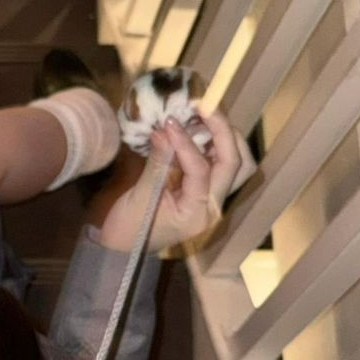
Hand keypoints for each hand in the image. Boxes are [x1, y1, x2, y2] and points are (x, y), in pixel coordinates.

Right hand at [96, 110, 243, 253]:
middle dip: (223, 132)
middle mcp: (213, 207)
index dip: (187, 141)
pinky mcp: (205, 193)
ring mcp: (212, 201)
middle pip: (236, 164)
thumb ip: (158, 162)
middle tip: (202, 108)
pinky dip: (215, 145)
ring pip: (237, 164)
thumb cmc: (128, 228)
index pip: (202, 169)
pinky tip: (198, 130)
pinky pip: (221, 165)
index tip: (170, 120)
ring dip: (225, 137)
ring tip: (203, 118)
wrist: (123, 250)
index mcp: (198, 213)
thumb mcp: (141, 195)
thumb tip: (165, 129)